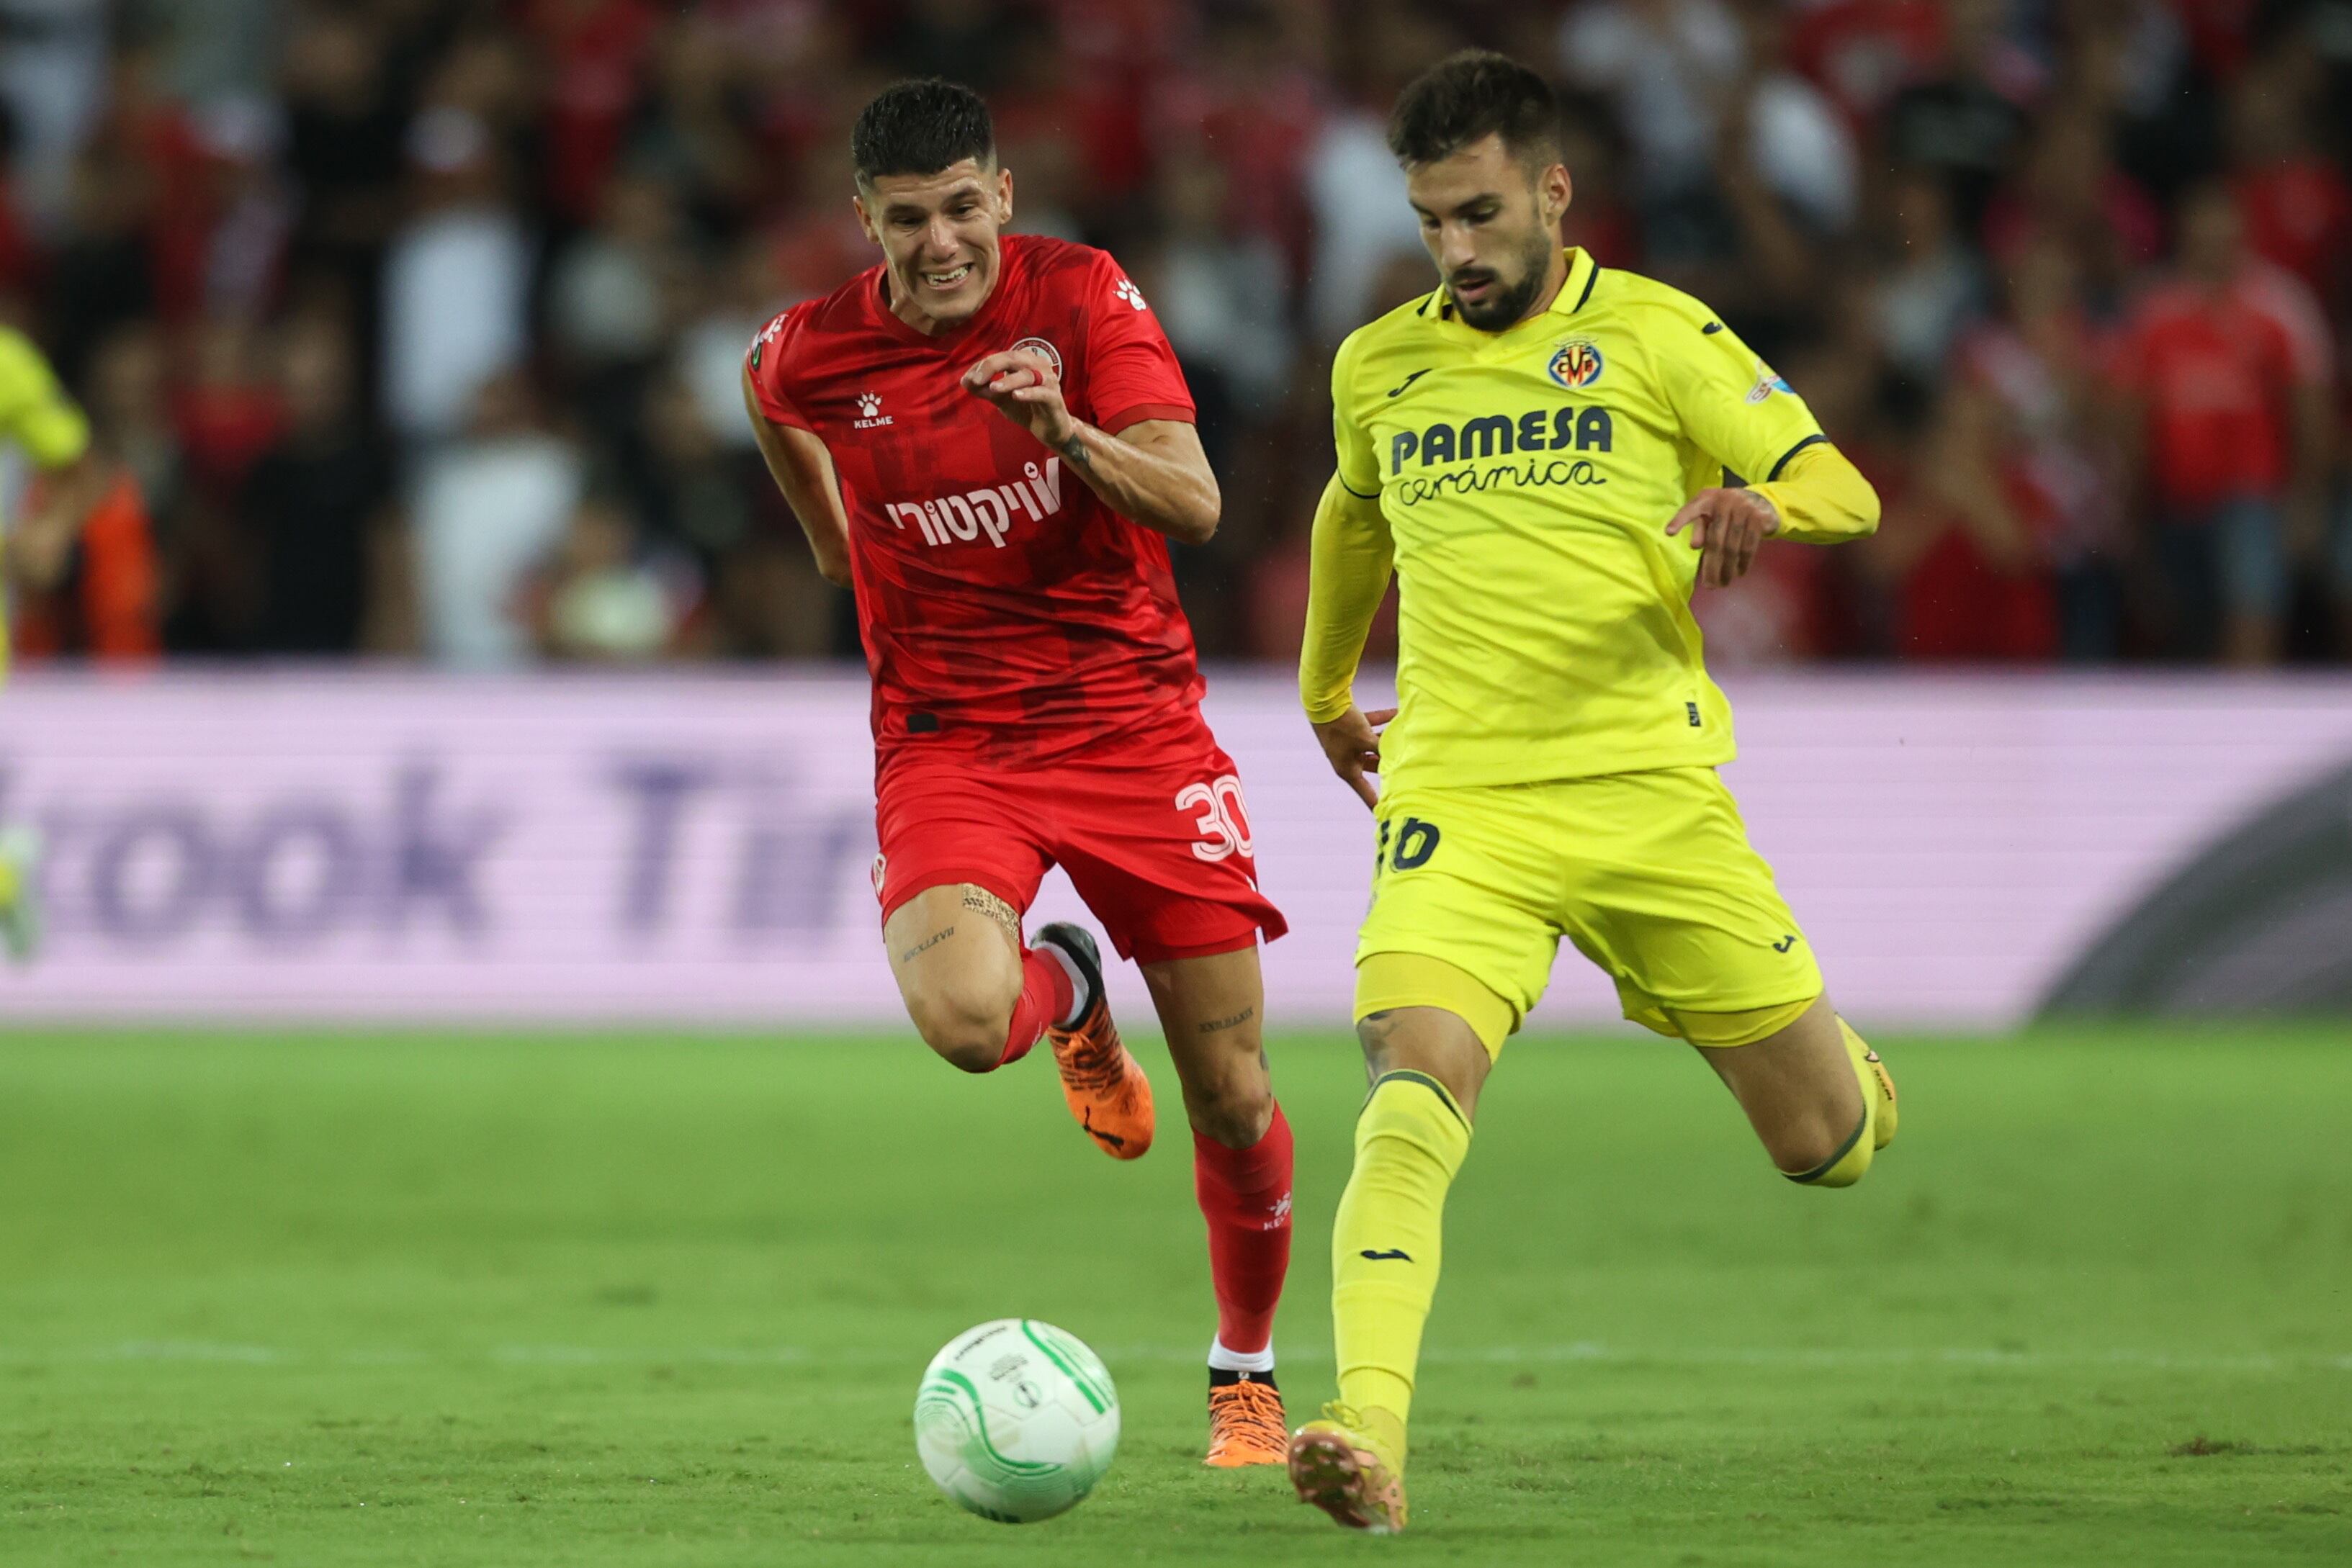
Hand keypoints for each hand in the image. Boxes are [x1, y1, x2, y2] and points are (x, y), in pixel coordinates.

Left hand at [961, 349, 1077, 448]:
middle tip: (976, 379)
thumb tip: (964, 381)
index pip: (1000, 357)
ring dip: (1009, 381)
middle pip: (1013, 358)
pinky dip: (1028, 393)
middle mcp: (1038, 366)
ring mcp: (1049, 381)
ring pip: (1028, 375)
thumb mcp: (1001, 399)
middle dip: (992, 366)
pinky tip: (1016, 396)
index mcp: (1024, 362)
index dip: (983, 366)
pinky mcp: (1054, 398)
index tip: (968, 378)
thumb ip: (984, 390)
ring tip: (993, 388)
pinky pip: (1041, 393)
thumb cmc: (1027, 409)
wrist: (1049, 430)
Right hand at [1311, 704, 1395, 809]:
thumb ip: (1384, 749)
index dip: (1375, 802)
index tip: (1384, 813)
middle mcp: (1347, 758)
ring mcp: (1348, 743)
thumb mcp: (1366, 740)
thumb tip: (1402, 753)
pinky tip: (1396, 713)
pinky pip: (1369, 726)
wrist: (1324, 701)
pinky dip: (1382, 721)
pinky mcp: (1349, 727)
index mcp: (1347, 769)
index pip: (1365, 792)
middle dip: (1389, 761)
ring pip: (1372, 745)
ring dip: (1386, 740)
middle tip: (1407, 764)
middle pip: (1374, 765)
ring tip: (1403, 736)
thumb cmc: (1343, 726)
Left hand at [1665, 487, 1778, 587]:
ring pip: (1733, 547)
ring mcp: (1743, 510)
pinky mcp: (1758, 519)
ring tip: (1723, 583)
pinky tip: (1739, 573)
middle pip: (1714, 540)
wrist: (1759, 500)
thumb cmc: (1726, 511)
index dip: (1680, 520)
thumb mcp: (1710, 514)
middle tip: (1709, 585)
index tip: (1668, 533)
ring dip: (1728, 569)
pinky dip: (1744, 562)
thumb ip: (1700, 528)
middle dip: (1711, 566)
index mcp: (1706, 499)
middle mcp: (1724, 502)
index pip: (1691, 510)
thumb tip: (1695, 546)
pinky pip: (1749, 547)